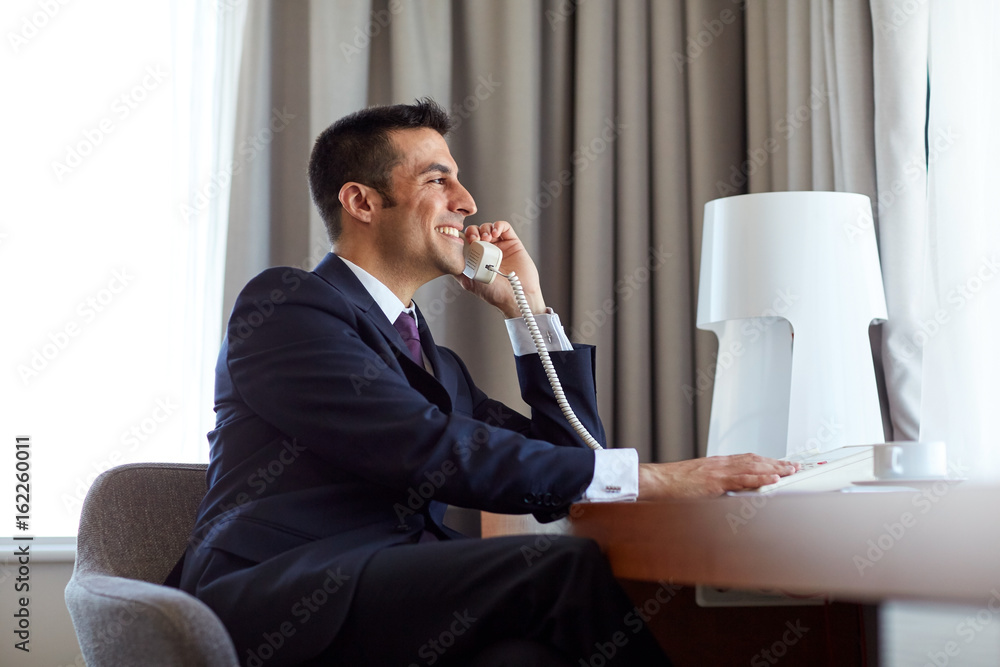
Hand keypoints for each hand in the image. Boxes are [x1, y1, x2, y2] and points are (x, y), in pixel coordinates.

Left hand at [459, 221, 544, 318]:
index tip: (464, 241)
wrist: (516, 295)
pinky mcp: (512, 242)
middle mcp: (487, 250)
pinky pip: (504, 227)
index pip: (466, 240)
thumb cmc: (495, 293)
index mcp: (476, 258)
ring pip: (488, 227)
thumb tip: (445, 262)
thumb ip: (458, 271)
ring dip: (484, 229)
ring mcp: (500, 245)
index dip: (463, 237)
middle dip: (473, 231)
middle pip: (476, 231)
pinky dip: (498, 226)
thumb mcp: (470, 282)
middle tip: (475, 239)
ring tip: (486, 238)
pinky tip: (495, 234)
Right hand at [637, 454, 798, 499]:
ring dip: (774, 468)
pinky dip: (760, 477)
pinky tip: (773, 478)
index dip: (766, 461)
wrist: (658, 481)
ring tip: (790, 470)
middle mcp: (721, 464)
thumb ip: (714, 484)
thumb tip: (727, 492)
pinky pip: (742, 478)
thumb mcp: (698, 481)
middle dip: (776, 463)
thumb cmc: (673, 484)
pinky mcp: (715, 481)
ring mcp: (719, 471)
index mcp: (717, 464)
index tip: (780, 464)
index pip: (747, 459)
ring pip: (752, 466)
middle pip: (755, 460)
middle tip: (794, 466)